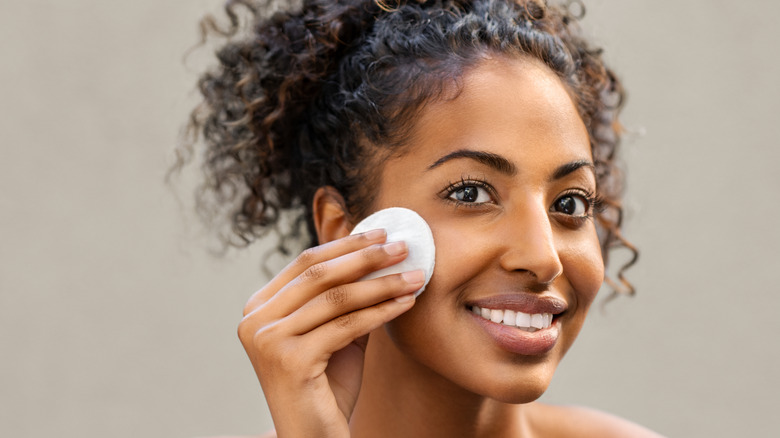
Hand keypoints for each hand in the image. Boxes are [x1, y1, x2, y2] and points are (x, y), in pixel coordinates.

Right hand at [238, 230, 423, 436]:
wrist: (314, 437)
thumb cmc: (326, 386)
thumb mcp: (334, 333)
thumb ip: (346, 298)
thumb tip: (381, 255)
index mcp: (259, 308)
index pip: (306, 263)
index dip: (346, 245)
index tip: (382, 234)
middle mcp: (256, 321)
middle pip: (319, 274)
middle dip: (367, 257)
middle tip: (403, 246)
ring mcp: (268, 341)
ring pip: (337, 298)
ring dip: (382, 284)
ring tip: (415, 276)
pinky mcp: (289, 361)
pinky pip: (346, 326)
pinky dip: (381, 311)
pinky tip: (406, 303)